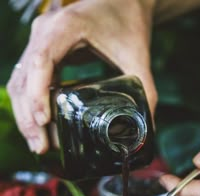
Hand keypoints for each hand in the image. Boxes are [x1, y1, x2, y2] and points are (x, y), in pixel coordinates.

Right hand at [7, 0, 156, 153]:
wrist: (120, 2)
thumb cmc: (126, 20)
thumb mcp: (137, 55)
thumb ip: (146, 90)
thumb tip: (148, 126)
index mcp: (65, 27)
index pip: (42, 61)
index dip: (39, 93)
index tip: (45, 121)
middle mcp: (45, 32)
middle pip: (25, 78)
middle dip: (29, 116)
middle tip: (40, 146)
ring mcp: (39, 42)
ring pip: (20, 82)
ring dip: (25, 116)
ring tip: (38, 144)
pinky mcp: (41, 53)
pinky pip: (27, 82)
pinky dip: (29, 106)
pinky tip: (39, 128)